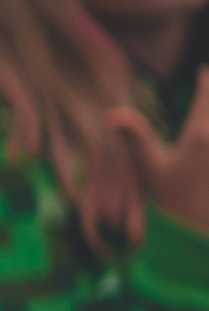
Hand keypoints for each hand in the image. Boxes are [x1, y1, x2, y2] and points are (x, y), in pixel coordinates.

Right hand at [107, 68, 208, 229]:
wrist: (201, 236)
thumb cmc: (174, 204)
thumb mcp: (150, 171)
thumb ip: (135, 137)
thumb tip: (111, 113)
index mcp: (199, 134)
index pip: (208, 90)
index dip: (206, 79)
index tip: (203, 74)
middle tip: (207, 87)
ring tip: (205, 127)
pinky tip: (208, 148)